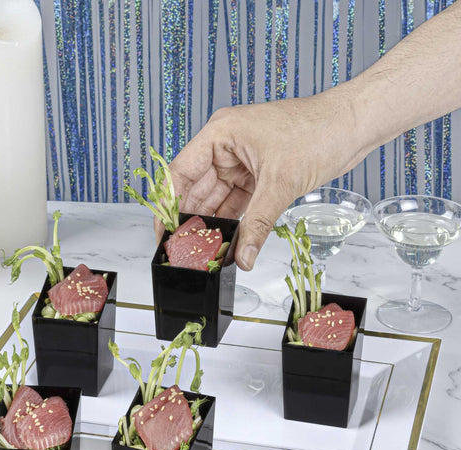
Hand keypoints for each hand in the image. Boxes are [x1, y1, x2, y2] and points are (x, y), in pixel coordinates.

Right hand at [163, 91, 360, 269]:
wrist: (354, 126)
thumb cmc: (319, 132)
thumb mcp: (280, 183)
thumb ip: (257, 224)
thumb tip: (242, 257)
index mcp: (220, 134)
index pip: (180, 172)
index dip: (168, 204)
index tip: (163, 232)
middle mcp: (225, 147)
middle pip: (196, 190)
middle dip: (191, 220)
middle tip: (184, 250)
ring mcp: (241, 162)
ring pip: (217, 200)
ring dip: (212, 224)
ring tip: (203, 252)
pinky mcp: (258, 175)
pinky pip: (238, 203)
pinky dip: (234, 222)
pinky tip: (227, 242)